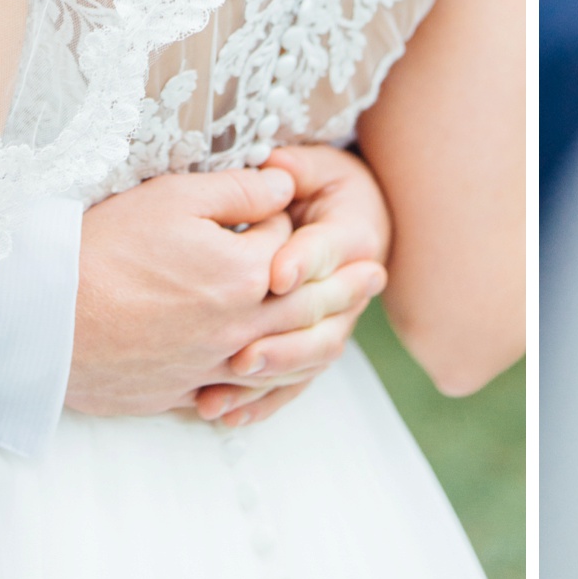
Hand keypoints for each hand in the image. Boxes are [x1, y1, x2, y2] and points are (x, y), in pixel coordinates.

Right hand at [64, 159, 387, 420]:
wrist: (38, 320)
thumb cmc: (103, 248)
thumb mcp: (174, 197)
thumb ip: (239, 190)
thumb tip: (285, 186)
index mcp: (244, 276)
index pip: (289, 247)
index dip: (287, 222)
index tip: (286, 208)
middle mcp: (237, 328)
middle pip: (303, 309)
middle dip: (343, 288)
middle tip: (374, 276)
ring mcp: (207, 368)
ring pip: (280, 360)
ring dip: (317, 342)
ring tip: (340, 330)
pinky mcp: (176, 393)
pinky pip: (233, 395)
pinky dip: (260, 386)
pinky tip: (265, 376)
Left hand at [188, 143, 392, 427]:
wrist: (348, 215)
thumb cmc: (322, 183)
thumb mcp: (314, 166)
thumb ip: (295, 167)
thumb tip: (278, 167)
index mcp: (352, 234)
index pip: (328, 251)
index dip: (303, 261)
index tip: (275, 276)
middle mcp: (350, 285)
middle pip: (322, 319)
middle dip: (284, 337)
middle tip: (243, 351)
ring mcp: (334, 322)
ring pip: (311, 358)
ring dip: (272, 375)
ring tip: (228, 382)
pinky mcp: (312, 346)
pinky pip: (294, 382)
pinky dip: (261, 401)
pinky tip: (225, 413)